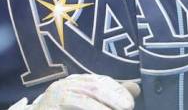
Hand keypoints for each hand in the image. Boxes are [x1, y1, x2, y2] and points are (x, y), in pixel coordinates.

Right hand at [8, 74, 140, 109]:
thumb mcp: (88, 102)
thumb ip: (110, 95)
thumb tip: (135, 88)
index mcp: (76, 81)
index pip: (100, 80)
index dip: (117, 90)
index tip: (130, 102)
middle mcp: (66, 84)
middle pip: (94, 86)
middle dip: (114, 96)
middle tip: (128, 106)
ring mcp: (57, 93)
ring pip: (85, 95)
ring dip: (103, 104)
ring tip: (120, 109)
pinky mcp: (51, 104)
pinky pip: (75, 103)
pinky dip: (92, 108)